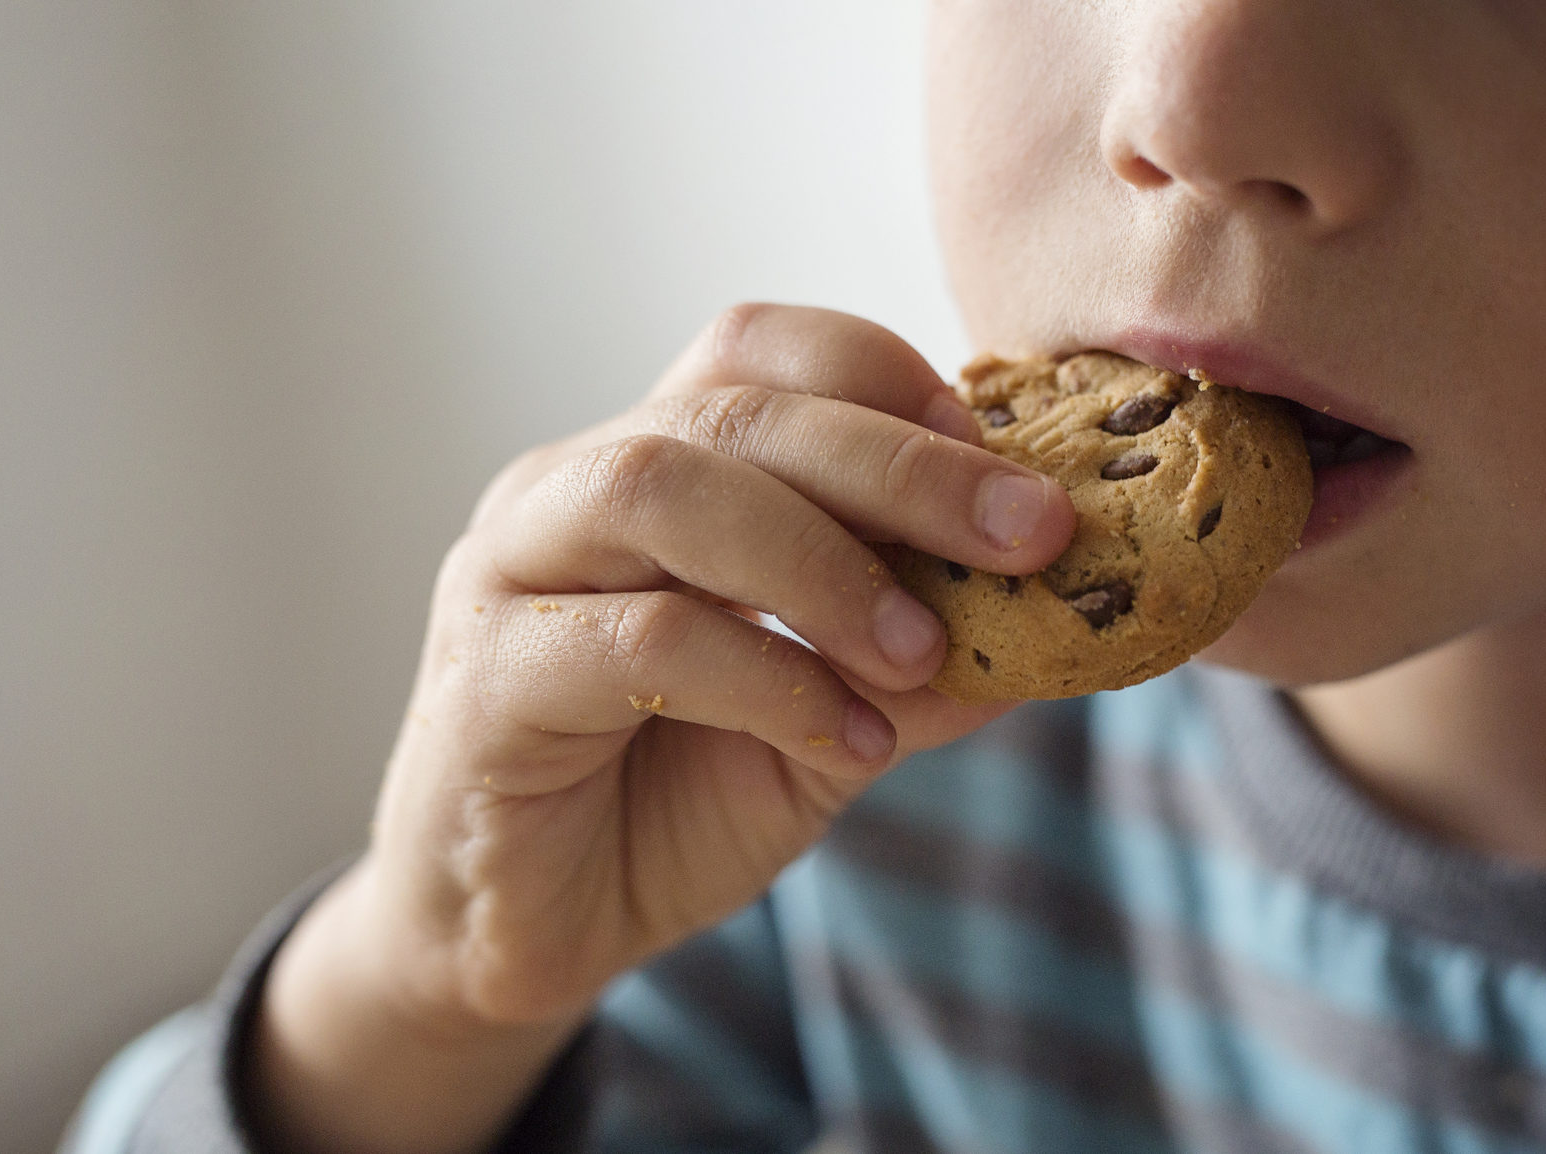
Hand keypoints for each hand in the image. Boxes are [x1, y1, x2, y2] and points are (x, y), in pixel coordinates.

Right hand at [249, 306, 1074, 1152]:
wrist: (529, 930)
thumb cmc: (669, 801)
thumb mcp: (830, 719)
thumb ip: (918, 661)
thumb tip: (1056, 619)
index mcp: (656, 462)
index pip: (763, 353)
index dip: (891, 384)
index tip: (1008, 474)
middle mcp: (572, 486)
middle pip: (735, 408)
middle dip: (902, 466)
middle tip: (1029, 535)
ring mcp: (513, 568)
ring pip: (664, 488)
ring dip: (822, 562)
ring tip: (924, 651)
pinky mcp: (489, 676)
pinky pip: (637, 640)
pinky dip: (765, 679)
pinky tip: (843, 740)